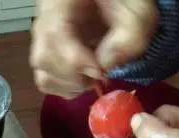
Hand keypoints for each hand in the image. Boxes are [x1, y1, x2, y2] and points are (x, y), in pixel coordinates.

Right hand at [30, 0, 158, 97]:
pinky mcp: (47, 52)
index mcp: (60, 1)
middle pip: (43, 59)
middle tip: (100, 75)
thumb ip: (129, 34)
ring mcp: (42, 38)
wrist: (116, 0)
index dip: (74, 61)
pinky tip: (84, 79)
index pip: (53, 36)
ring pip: (42, 73)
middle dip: (73, 77)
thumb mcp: (137, 10)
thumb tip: (104, 66)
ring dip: (68, 85)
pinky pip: (45, 79)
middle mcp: (43, 19)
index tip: (100, 71)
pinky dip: (64, 87)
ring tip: (93, 78)